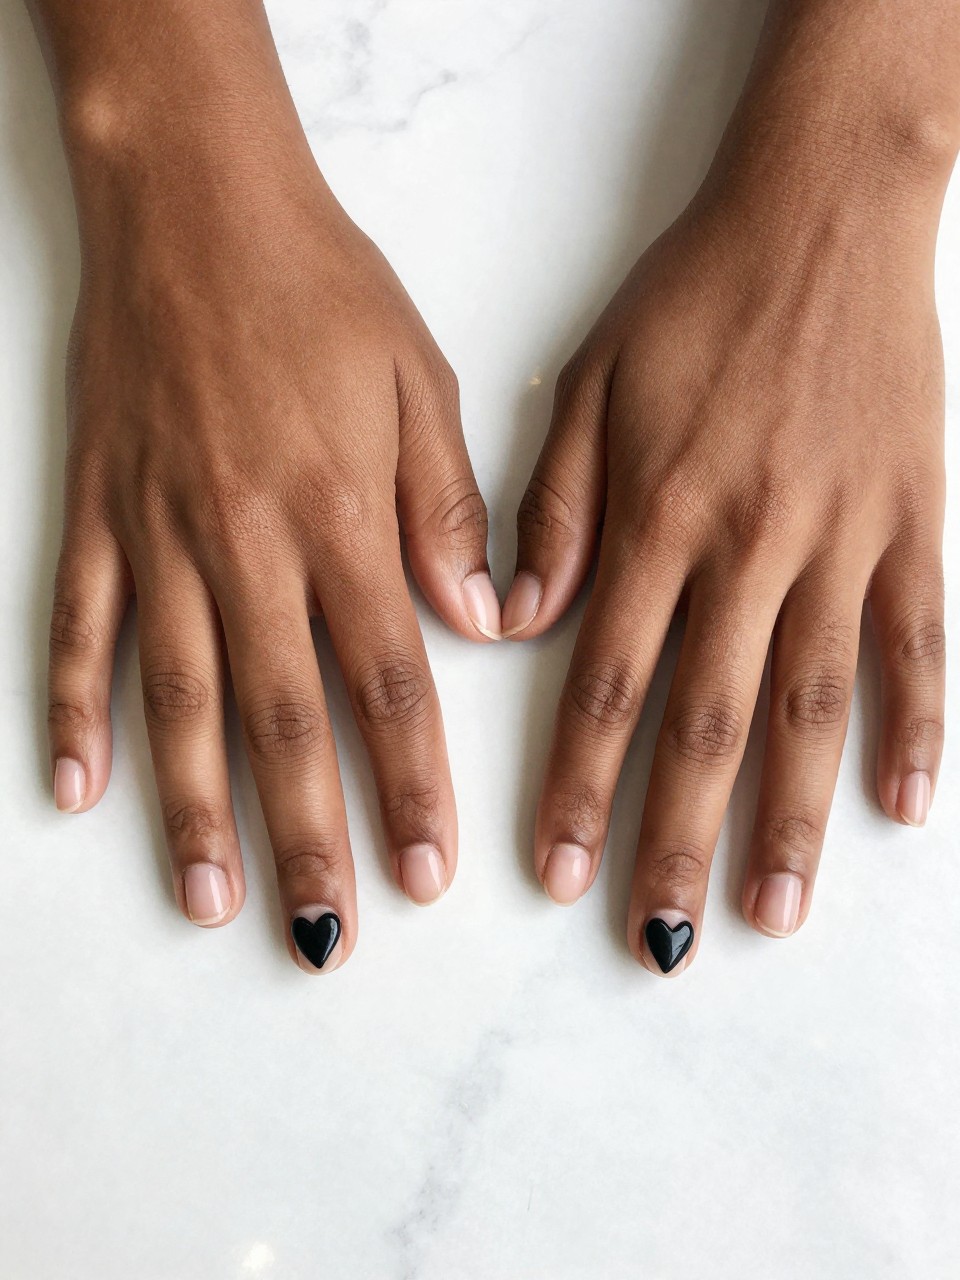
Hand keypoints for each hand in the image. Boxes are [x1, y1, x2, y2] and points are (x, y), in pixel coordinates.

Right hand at [47, 112, 497, 972]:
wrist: (194, 202)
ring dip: (194, 809)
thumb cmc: (318, 288)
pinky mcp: (95, 512)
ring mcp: (158, 533)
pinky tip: (76, 788)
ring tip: (214, 900)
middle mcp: (246, 541)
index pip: (387, 682)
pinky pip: (79, 626)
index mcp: (340, 514)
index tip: (427, 873)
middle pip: (282, 719)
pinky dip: (73, 709)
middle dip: (309, 836)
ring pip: (177, 697)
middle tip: (324, 934)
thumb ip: (446, 509)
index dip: (409, 786)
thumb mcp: (417, 382)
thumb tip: (483, 618)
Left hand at [506, 140, 948, 973]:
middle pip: (704, 720)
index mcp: (657, 514)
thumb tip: (517, 622)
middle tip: (660, 937)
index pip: (606, 681)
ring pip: (811, 702)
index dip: (580, 786)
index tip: (559, 873)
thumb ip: (554, 508)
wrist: (819, 211)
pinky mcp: (913, 518)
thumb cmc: (693, 298)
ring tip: (775, 910)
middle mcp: (747, 543)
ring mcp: (841, 536)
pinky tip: (907, 804)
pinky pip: (921, 638)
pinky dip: (920, 723)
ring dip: (793, 815)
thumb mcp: (591, 383)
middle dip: (676, 837)